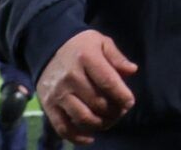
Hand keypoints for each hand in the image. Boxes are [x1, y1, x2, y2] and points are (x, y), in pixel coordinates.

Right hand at [37, 29, 137, 143]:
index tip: (129, 102)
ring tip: (108, 121)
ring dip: (100, 124)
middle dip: (114, 111)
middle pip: (97, 102)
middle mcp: (70, 77)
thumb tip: (132, 71)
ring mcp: (58, 93)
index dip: (122, 96)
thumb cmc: (81, 46)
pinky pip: (63, 128)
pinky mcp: (48, 106)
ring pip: (83, 117)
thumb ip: (117, 57)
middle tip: (120, 112)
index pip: (108, 82)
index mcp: (86, 58)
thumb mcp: (101, 42)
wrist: (48, 49)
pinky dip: (78, 137)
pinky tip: (90, 137)